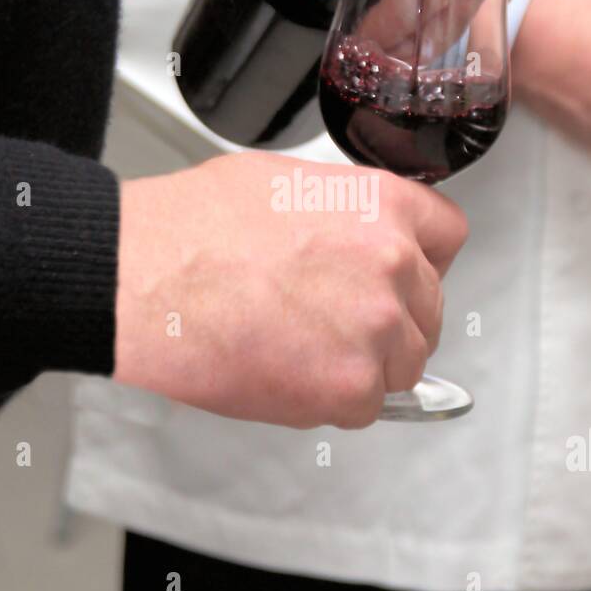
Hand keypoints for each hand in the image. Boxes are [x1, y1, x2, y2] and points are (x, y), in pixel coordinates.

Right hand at [112, 153, 467, 428]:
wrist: (141, 278)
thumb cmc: (190, 228)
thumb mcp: (283, 183)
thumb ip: (343, 212)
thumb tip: (355, 235)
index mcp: (382, 205)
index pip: (449, 236)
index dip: (422, 261)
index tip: (404, 277)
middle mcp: (393, 264)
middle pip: (429, 309)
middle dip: (389, 320)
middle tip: (333, 322)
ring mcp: (377, 328)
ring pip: (404, 365)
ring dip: (364, 366)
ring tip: (301, 348)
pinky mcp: (349, 387)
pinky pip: (366, 407)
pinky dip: (331, 401)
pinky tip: (285, 372)